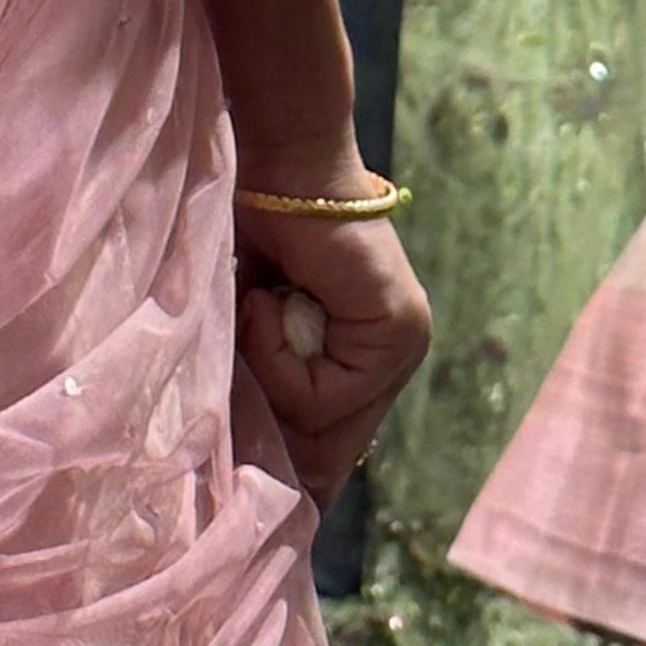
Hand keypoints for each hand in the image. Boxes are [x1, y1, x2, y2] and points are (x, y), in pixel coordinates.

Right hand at [233, 193, 430, 510]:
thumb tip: (255, 466)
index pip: (340, 440)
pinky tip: (268, 296)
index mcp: (372, 352)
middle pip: (332, 442)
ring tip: (255, 303)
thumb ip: (266, 377)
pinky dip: (276, 352)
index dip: (295, 460)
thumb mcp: (257, 324)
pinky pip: (324, 394)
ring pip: (321, 419)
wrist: (276, 163)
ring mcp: (405, 342)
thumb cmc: (252, 232)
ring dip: (267, 367)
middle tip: (239, 367)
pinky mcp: (397, 330)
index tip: (262, 482)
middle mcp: (399, 352)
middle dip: (277, 423)